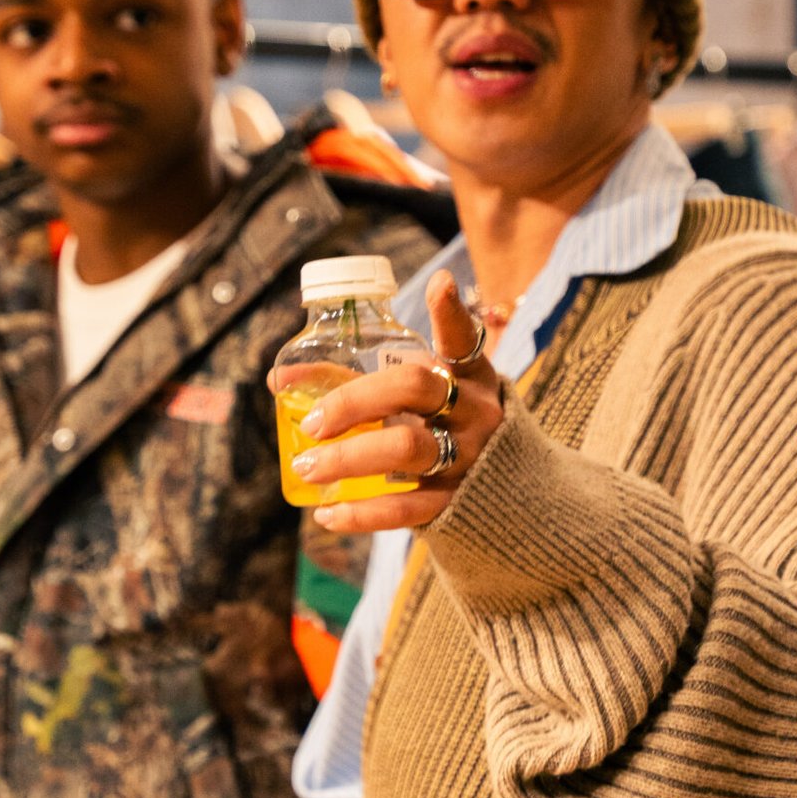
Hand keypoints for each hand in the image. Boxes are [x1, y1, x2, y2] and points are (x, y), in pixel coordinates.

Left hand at [284, 272, 506, 533]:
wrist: (515, 501)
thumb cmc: (448, 433)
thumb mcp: (428, 402)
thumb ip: (362, 383)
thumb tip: (281, 380)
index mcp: (470, 377)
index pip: (463, 340)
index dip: (450, 313)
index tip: (439, 284)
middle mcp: (474, 411)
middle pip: (414, 389)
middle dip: (354, 400)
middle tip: (311, 422)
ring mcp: (470, 458)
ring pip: (406, 450)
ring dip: (347, 457)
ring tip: (306, 466)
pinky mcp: (458, 504)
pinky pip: (406, 508)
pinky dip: (361, 513)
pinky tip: (326, 514)